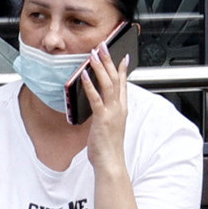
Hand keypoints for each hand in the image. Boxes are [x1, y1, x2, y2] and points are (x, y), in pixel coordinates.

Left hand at [76, 42, 133, 167]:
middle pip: (115, 79)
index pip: (123, 83)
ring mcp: (112, 112)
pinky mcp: (102, 118)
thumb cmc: (108, 146)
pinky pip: (96, 98)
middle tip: (103, 46)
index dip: (122, 68)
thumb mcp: (109, 124)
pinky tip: (84, 75)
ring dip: (100, 67)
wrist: (110, 162)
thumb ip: (106, 111)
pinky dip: (90, 85)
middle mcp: (119, 107)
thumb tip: (98, 102)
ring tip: (94, 54)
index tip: (122, 55)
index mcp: (122, 108)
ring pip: (107, 84)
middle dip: (109, 60)